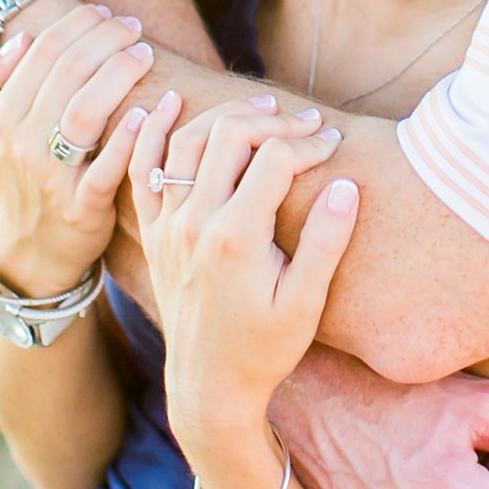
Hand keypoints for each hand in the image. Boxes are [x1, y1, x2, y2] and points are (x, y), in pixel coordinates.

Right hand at [0, 1, 160, 294]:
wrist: (30, 248)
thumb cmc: (15, 176)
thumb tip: (16, 40)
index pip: (39, 53)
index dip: (76, 24)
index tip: (104, 12)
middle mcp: (17, 144)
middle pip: (65, 73)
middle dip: (104, 38)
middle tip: (131, 25)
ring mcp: (49, 176)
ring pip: (85, 110)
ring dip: (119, 73)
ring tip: (144, 52)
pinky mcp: (82, 207)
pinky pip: (106, 167)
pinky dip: (128, 137)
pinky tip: (147, 111)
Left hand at [135, 97, 359, 448]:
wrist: (208, 385)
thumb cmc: (264, 348)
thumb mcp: (305, 303)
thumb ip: (326, 242)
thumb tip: (346, 184)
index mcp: (236, 237)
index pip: (274, 158)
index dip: (310, 143)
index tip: (334, 143)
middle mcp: (194, 222)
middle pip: (230, 135)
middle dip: (274, 118)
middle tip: (306, 121)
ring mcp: (168, 224)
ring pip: (187, 140)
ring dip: (225, 114)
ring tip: (261, 105)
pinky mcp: (153, 231)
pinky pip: (142, 166)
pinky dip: (151, 129)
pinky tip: (171, 103)